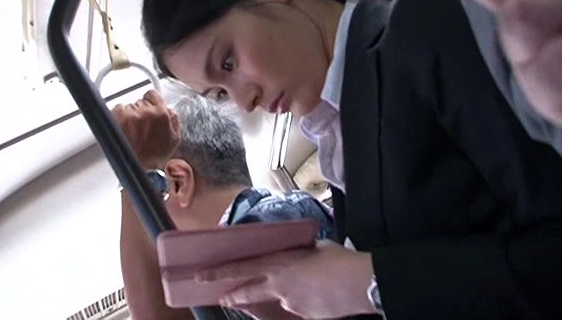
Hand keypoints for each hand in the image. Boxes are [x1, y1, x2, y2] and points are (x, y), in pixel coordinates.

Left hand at [111, 90, 180, 168]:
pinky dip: (118, 118)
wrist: (135, 168)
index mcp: (162, 114)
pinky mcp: (117, 116)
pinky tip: (122, 130)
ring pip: (128, 107)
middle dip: (141, 111)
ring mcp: (130, 113)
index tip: (148, 108)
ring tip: (131, 132)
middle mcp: (146, 111)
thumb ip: (174, 119)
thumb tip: (169, 108)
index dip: (151, 102)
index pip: (153, 95)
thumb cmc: (153, 157)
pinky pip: (117, 111)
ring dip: (129, 116)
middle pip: (140, 102)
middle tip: (140, 127)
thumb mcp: (174, 139)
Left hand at [195, 240, 374, 317]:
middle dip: (233, 296)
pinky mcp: (305, 317)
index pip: (240, 268)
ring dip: (287, 294)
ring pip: (280, 300)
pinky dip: (306, 302)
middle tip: (223, 298)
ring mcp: (291, 305)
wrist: (361, 284)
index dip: (218, 273)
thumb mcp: (314, 248)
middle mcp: (279, 286)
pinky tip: (323, 295)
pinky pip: (300, 308)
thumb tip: (295, 253)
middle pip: (247, 292)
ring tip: (314, 284)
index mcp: (279, 264)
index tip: (199, 276)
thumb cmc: (339, 260)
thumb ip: (298, 252)